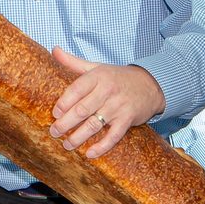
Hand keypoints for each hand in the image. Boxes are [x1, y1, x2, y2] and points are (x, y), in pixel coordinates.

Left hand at [47, 49, 163, 156]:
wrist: (150, 84)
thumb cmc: (117, 77)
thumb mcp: (97, 67)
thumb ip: (74, 62)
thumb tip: (54, 49)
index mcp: (98, 76)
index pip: (76, 89)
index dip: (63, 102)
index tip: (54, 113)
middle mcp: (108, 91)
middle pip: (82, 109)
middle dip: (66, 123)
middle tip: (54, 132)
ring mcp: (118, 106)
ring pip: (95, 124)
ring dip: (79, 137)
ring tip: (67, 144)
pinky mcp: (128, 119)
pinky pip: (113, 136)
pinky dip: (102, 146)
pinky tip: (89, 154)